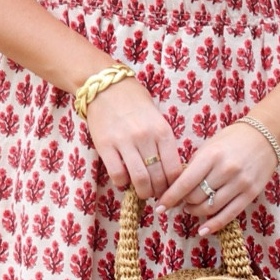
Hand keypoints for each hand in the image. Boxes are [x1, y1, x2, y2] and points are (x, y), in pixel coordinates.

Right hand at [84, 79, 180, 202]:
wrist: (106, 86)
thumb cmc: (135, 102)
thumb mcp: (157, 119)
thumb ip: (163, 142)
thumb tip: (169, 172)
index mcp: (163, 130)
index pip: (175, 168)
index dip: (174, 186)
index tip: (171, 190)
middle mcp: (146, 136)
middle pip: (158, 177)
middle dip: (159, 191)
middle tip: (156, 193)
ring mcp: (124, 141)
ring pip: (139, 179)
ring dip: (143, 192)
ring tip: (142, 192)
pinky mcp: (105, 145)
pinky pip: (117, 174)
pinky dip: (122, 183)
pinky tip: (124, 180)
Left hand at [161, 119, 279, 235]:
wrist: (266, 135)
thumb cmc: (232, 139)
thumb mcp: (209, 147)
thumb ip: (194, 166)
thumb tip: (176, 189)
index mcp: (211, 156)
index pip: (185, 183)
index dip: (170, 197)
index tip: (159, 206)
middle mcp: (226, 170)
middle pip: (196, 197)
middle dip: (184, 202)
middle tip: (180, 202)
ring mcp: (240, 183)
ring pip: (210, 208)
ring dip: (196, 212)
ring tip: (190, 209)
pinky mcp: (251, 193)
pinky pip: (230, 215)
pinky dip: (214, 224)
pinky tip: (203, 230)